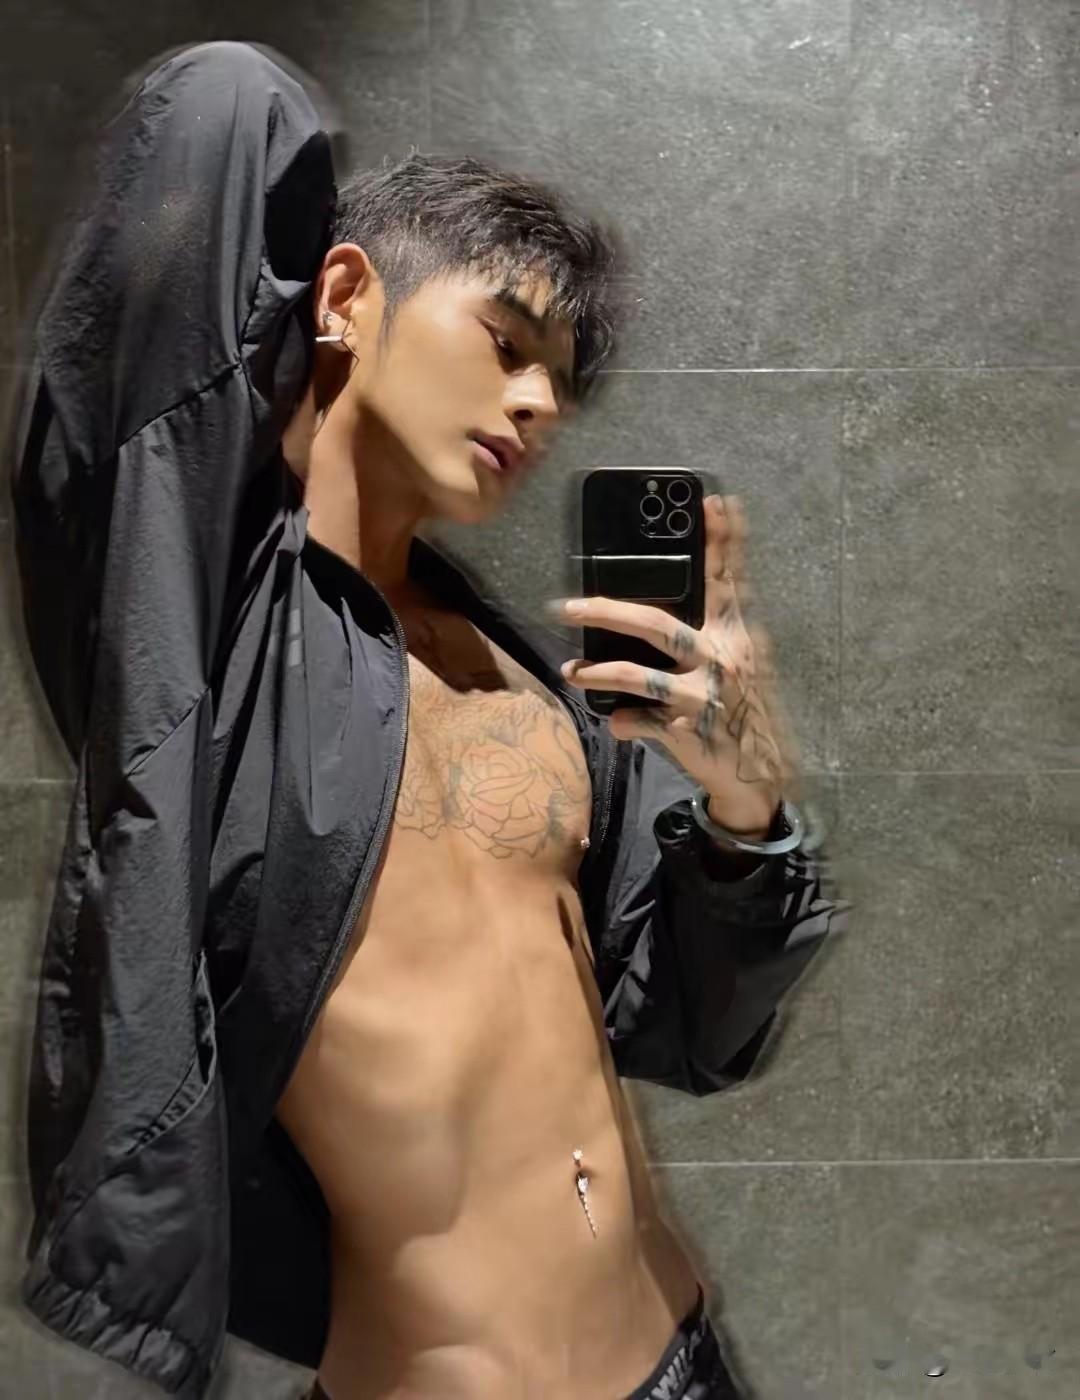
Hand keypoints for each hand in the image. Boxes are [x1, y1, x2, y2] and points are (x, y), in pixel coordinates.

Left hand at [551, 494, 798, 836]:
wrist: (761, 772)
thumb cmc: (743, 709)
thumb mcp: (741, 663)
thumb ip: (708, 633)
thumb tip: (657, 608)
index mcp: (737, 636)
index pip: (729, 580)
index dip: (724, 540)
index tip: (715, 500)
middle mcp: (722, 659)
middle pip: (656, 625)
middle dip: (606, 611)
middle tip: (567, 607)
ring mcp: (702, 696)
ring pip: (636, 675)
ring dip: (597, 673)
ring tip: (571, 672)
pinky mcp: (686, 731)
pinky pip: (640, 721)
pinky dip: (623, 721)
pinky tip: (614, 721)